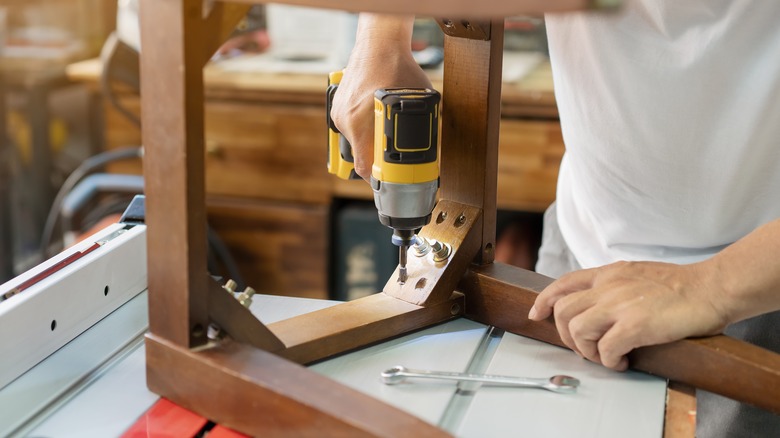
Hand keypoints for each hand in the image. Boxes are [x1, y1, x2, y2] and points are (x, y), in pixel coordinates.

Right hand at [330, 14, 431, 179]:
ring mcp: (339, 113)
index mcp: (359, 124)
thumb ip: (422, 128)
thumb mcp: (418, 103)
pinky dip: (364, 127)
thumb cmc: (397, 68)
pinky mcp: (338, 106)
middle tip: (395, 156)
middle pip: (361, 154)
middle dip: (378, 158)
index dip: (379, 177)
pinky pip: (352, 126)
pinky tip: (377, 117)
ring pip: (356, 141)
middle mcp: (345, 121)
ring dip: (372, 141)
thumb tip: (432, 149)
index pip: (364, 167)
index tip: (390, 180)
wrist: (378, 43)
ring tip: (388, 131)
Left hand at [528, 261, 728, 370]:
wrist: (712, 287)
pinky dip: (609, 361)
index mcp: (609, 273)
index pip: (563, 283)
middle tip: (586, 348)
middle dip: (567, 335)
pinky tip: (623, 361)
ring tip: (606, 356)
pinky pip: (605, 348)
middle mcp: (609, 285)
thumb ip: (613, 285)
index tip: (537, 314)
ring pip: (577, 330)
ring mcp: (621, 304)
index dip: (544, 300)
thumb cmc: (680, 286)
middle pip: (563, 311)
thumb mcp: (636, 274)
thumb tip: (596, 306)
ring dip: (586, 350)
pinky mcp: (636, 324)